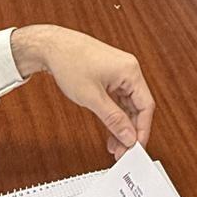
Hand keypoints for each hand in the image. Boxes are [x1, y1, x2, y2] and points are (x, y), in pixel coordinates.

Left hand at [9, 25, 153, 157]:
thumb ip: (113, 119)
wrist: (50, 46)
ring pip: (127, 105)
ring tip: (114, 145)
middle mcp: (128, 70)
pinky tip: (110, 130)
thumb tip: (128, 136)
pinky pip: (117, 99)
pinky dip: (114, 115)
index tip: (135, 147)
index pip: (146, 106)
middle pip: (138, 107)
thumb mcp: (92, 98)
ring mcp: (119, 73)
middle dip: (130, 131)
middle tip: (122, 151)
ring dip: (121, 125)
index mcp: (130, 71)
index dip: (142, 130)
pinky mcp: (109, 75)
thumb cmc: (69, 62)